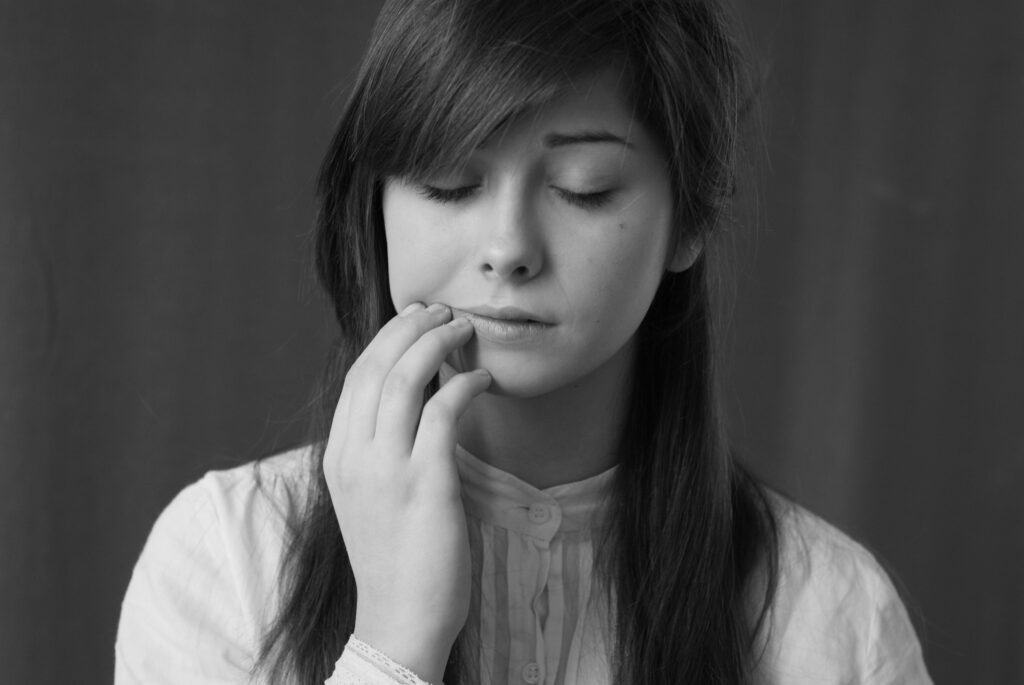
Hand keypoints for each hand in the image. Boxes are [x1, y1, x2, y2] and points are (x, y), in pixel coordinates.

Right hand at [324, 301, 490, 682]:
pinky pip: (442, 413)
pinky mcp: (426, 485)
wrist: (399, 619)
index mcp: (338, 456)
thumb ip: (380, 449)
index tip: (415, 318)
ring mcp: (387, 470)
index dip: (387, 338)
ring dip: (436, 344)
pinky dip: (464, 385)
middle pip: (376, 366)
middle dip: (411, 327)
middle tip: (444, 312)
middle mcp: (355, 456)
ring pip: (404, 379)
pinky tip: (482, 380)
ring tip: (463, 330)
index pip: (356, 376)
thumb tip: (411, 401)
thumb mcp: (369, 495)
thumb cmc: (394, 556)